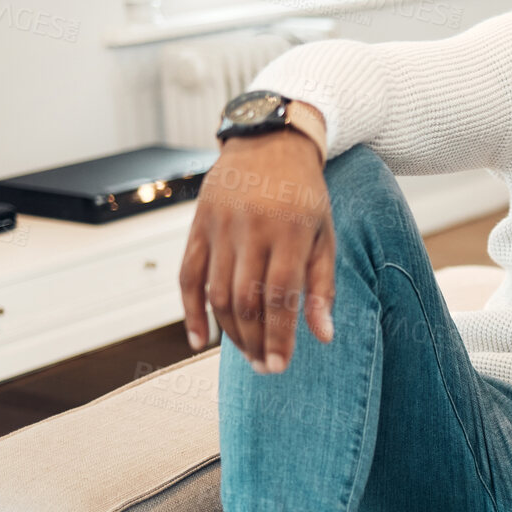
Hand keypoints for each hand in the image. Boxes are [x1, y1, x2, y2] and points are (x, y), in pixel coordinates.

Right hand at [180, 124, 333, 371]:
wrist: (268, 143)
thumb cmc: (304, 196)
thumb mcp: (324, 235)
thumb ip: (322, 286)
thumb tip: (323, 336)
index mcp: (289, 231)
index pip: (281, 295)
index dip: (279, 335)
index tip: (280, 365)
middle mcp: (251, 229)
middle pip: (246, 299)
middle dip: (255, 341)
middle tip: (265, 368)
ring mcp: (220, 227)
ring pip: (217, 293)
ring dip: (229, 332)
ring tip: (246, 355)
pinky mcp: (197, 226)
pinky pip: (187, 276)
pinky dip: (191, 311)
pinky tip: (200, 341)